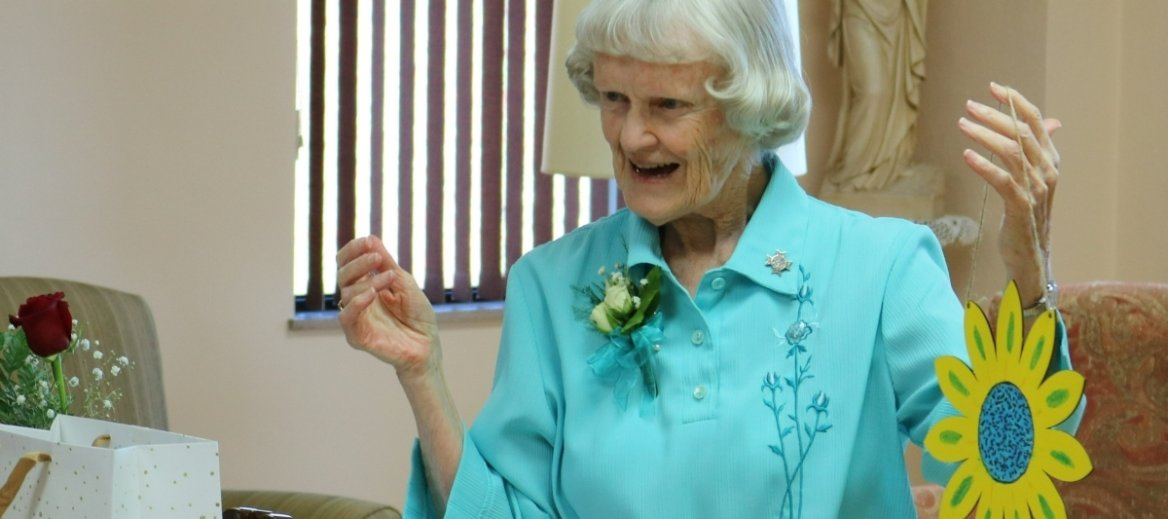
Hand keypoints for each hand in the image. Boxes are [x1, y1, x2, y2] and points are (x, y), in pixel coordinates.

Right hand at [335, 236, 440, 380]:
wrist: (427, 344)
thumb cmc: (417, 314)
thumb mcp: (403, 282)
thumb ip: (386, 263)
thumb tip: (371, 238)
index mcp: (364, 284)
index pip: (346, 263)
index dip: (353, 250)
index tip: (368, 241)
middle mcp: (356, 300)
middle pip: (343, 275)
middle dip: (359, 263)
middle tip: (377, 258)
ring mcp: (355, 318)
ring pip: (346, 293)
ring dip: (369, 281)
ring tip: (390, 278)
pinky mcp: (356, 336)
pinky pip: (347, 317)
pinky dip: (357, 303)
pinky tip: (372, 293)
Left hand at [958, 82, 1059, 304]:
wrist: (1030, 254)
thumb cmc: (1026, 215)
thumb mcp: (1033, 179)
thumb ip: (1037, 150)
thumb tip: (1051, 122)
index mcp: (1050, 160)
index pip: (1036, 121)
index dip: (1016, 102)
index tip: (993, 87)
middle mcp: (1047, 171)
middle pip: (1022, 132)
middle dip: (995, 115)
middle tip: (969, 106)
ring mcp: (1036, 189)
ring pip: (1012, 151)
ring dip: (985, 136)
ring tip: (962, 125)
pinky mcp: (1021, 207)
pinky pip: (1003, 180)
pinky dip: (984, 166)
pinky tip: (967, 155)